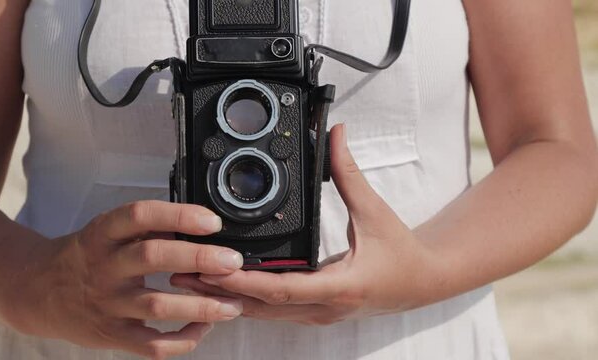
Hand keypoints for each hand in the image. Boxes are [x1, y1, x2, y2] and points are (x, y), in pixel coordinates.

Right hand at [9, 201, 243, 358]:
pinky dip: (181, 340)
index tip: (211, 220)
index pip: (139, 216)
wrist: (37, 292)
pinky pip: (150, 345)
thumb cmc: (84, 257)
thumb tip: (198, 224)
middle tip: (232, 261)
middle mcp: (103, 266)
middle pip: (153, 257)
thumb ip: (144, 229)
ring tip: (233, 305)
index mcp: (102, 234)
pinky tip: (203, 329)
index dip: (177, 215)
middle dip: (199, 258)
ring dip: (201, 306)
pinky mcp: (110, 334)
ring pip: (157, 305)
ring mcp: (106, 304)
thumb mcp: (105, 232)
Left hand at [171, 124, 434, 325]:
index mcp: (341, 286)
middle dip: (220, 291)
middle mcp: (325, 308)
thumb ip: (348, 172)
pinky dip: (246, 301)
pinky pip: (273, 312)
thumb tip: (334, 135)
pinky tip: (223, 289)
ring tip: (189, 280)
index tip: (213, 267)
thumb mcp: (373, 211)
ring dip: (227, 298)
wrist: (423, 283)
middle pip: (262, 307)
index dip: (245, 281)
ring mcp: (318, 315)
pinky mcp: (315, 313)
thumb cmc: (402, 253)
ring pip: (264, 315)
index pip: (283, 289)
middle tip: (182, 272)